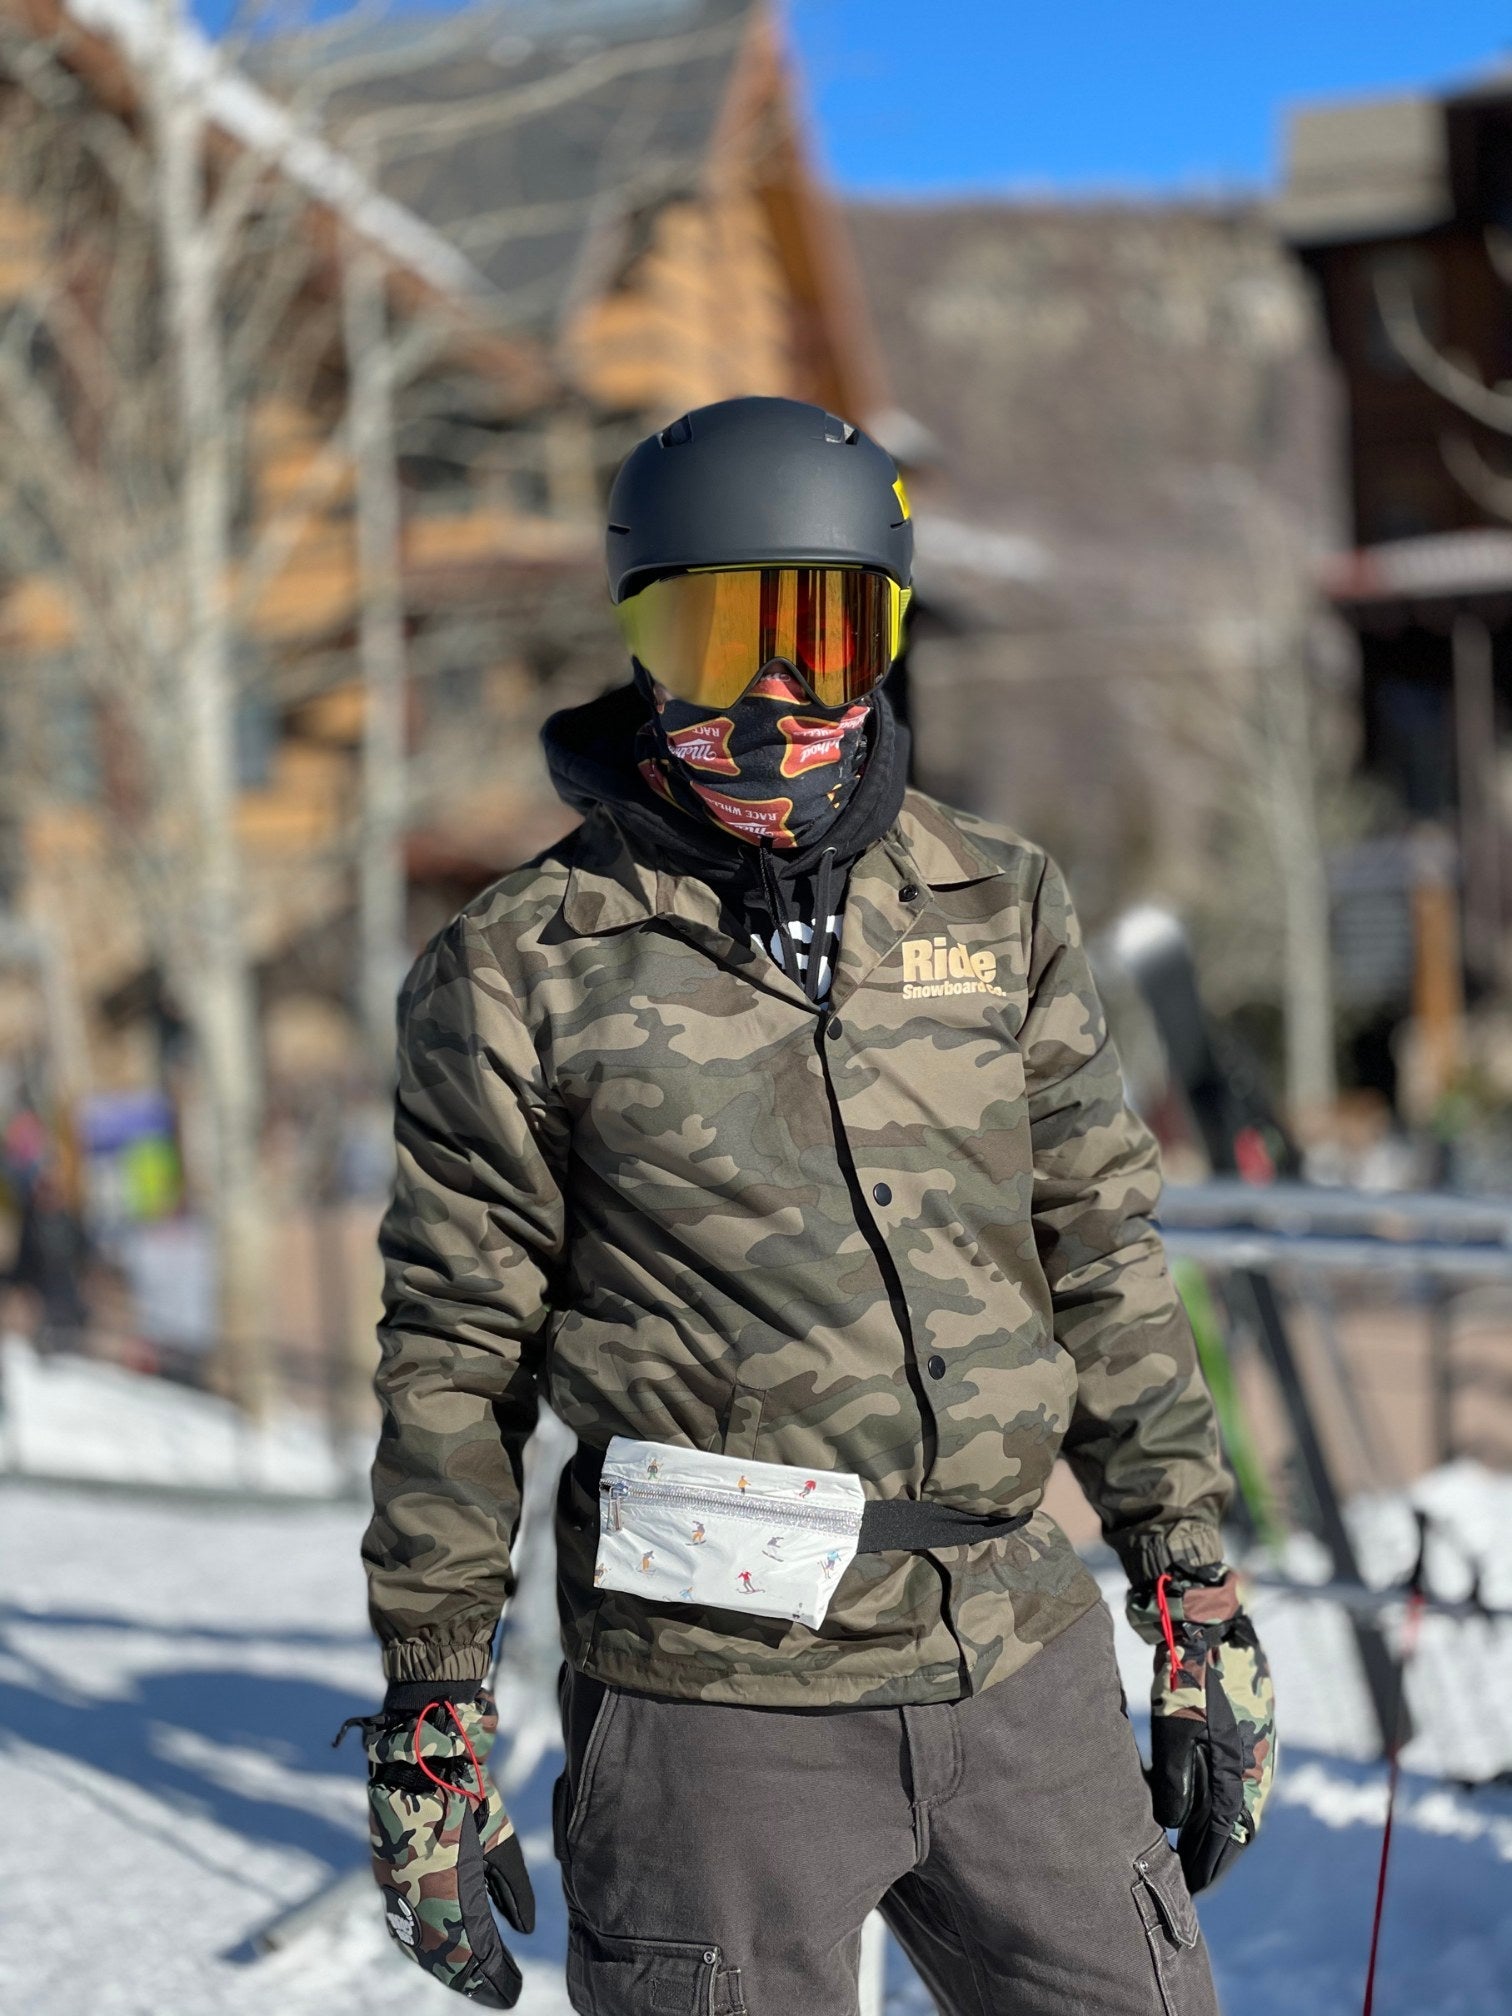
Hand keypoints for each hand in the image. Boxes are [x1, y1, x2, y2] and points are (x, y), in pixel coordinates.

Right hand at [337, 1682, 534, 2006]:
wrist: (416, 1755)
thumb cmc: (466, 1792)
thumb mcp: (499, 1839)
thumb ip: (510, 1887)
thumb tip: (522, 1930)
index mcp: (450, 1890)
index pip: (475, 1952)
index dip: (494, 1978)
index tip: (512, 1994)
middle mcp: (418, 1899)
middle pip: (445, 1959)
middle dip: (471, 1979)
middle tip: (497, 1992)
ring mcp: (396, 1891)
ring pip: (419, 1949)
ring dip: (445, 1969)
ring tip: (471, 1981)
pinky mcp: (386, 1879)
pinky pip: (403, 1928)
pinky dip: (421, 1949)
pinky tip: (434, 1957)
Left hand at [1126, 1565, 1275, 1893]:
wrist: (1211, 1622)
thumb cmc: (1187, 1676)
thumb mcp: (1174, 1728)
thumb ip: (1177, 1782)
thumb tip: (1175, 1825)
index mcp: (1240, 1774)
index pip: (1226, 1841)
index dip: (1207, 1869)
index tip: (1188, 1891)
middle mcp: (1257, 1769)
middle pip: (1238, 1830)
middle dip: (1214, 1857)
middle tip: (1190, 1879)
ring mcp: (1259, 1750)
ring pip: (1242, 1807)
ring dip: (1222, 1832)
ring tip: (1196, 1849)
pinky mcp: (1254, 1732)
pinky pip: (1244, 1783)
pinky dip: (1228, 1804)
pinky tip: (1208, 1805)